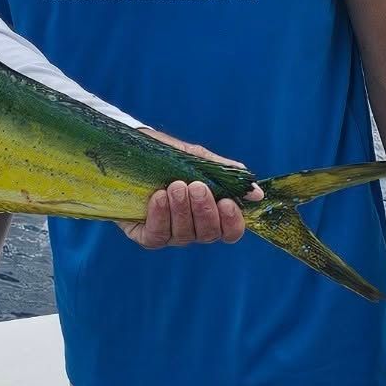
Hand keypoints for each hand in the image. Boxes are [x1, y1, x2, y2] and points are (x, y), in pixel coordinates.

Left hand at [121, 133, 262, 249]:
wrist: (129, 148)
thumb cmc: (167, 155)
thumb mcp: (197, 159)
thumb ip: (225, 175)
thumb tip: (255, 192)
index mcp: (210, 213)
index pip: (230, 231)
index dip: (232, 222)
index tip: (227, 202)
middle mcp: (192, 228)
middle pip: (208, 234)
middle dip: (204, 210)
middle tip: (196, 186)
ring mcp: (169, 233)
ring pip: (183, 235)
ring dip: (182, 210)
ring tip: (175, 185)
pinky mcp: (145, 235)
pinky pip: (157, 236)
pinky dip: (160, 217)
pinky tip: (159, 198)